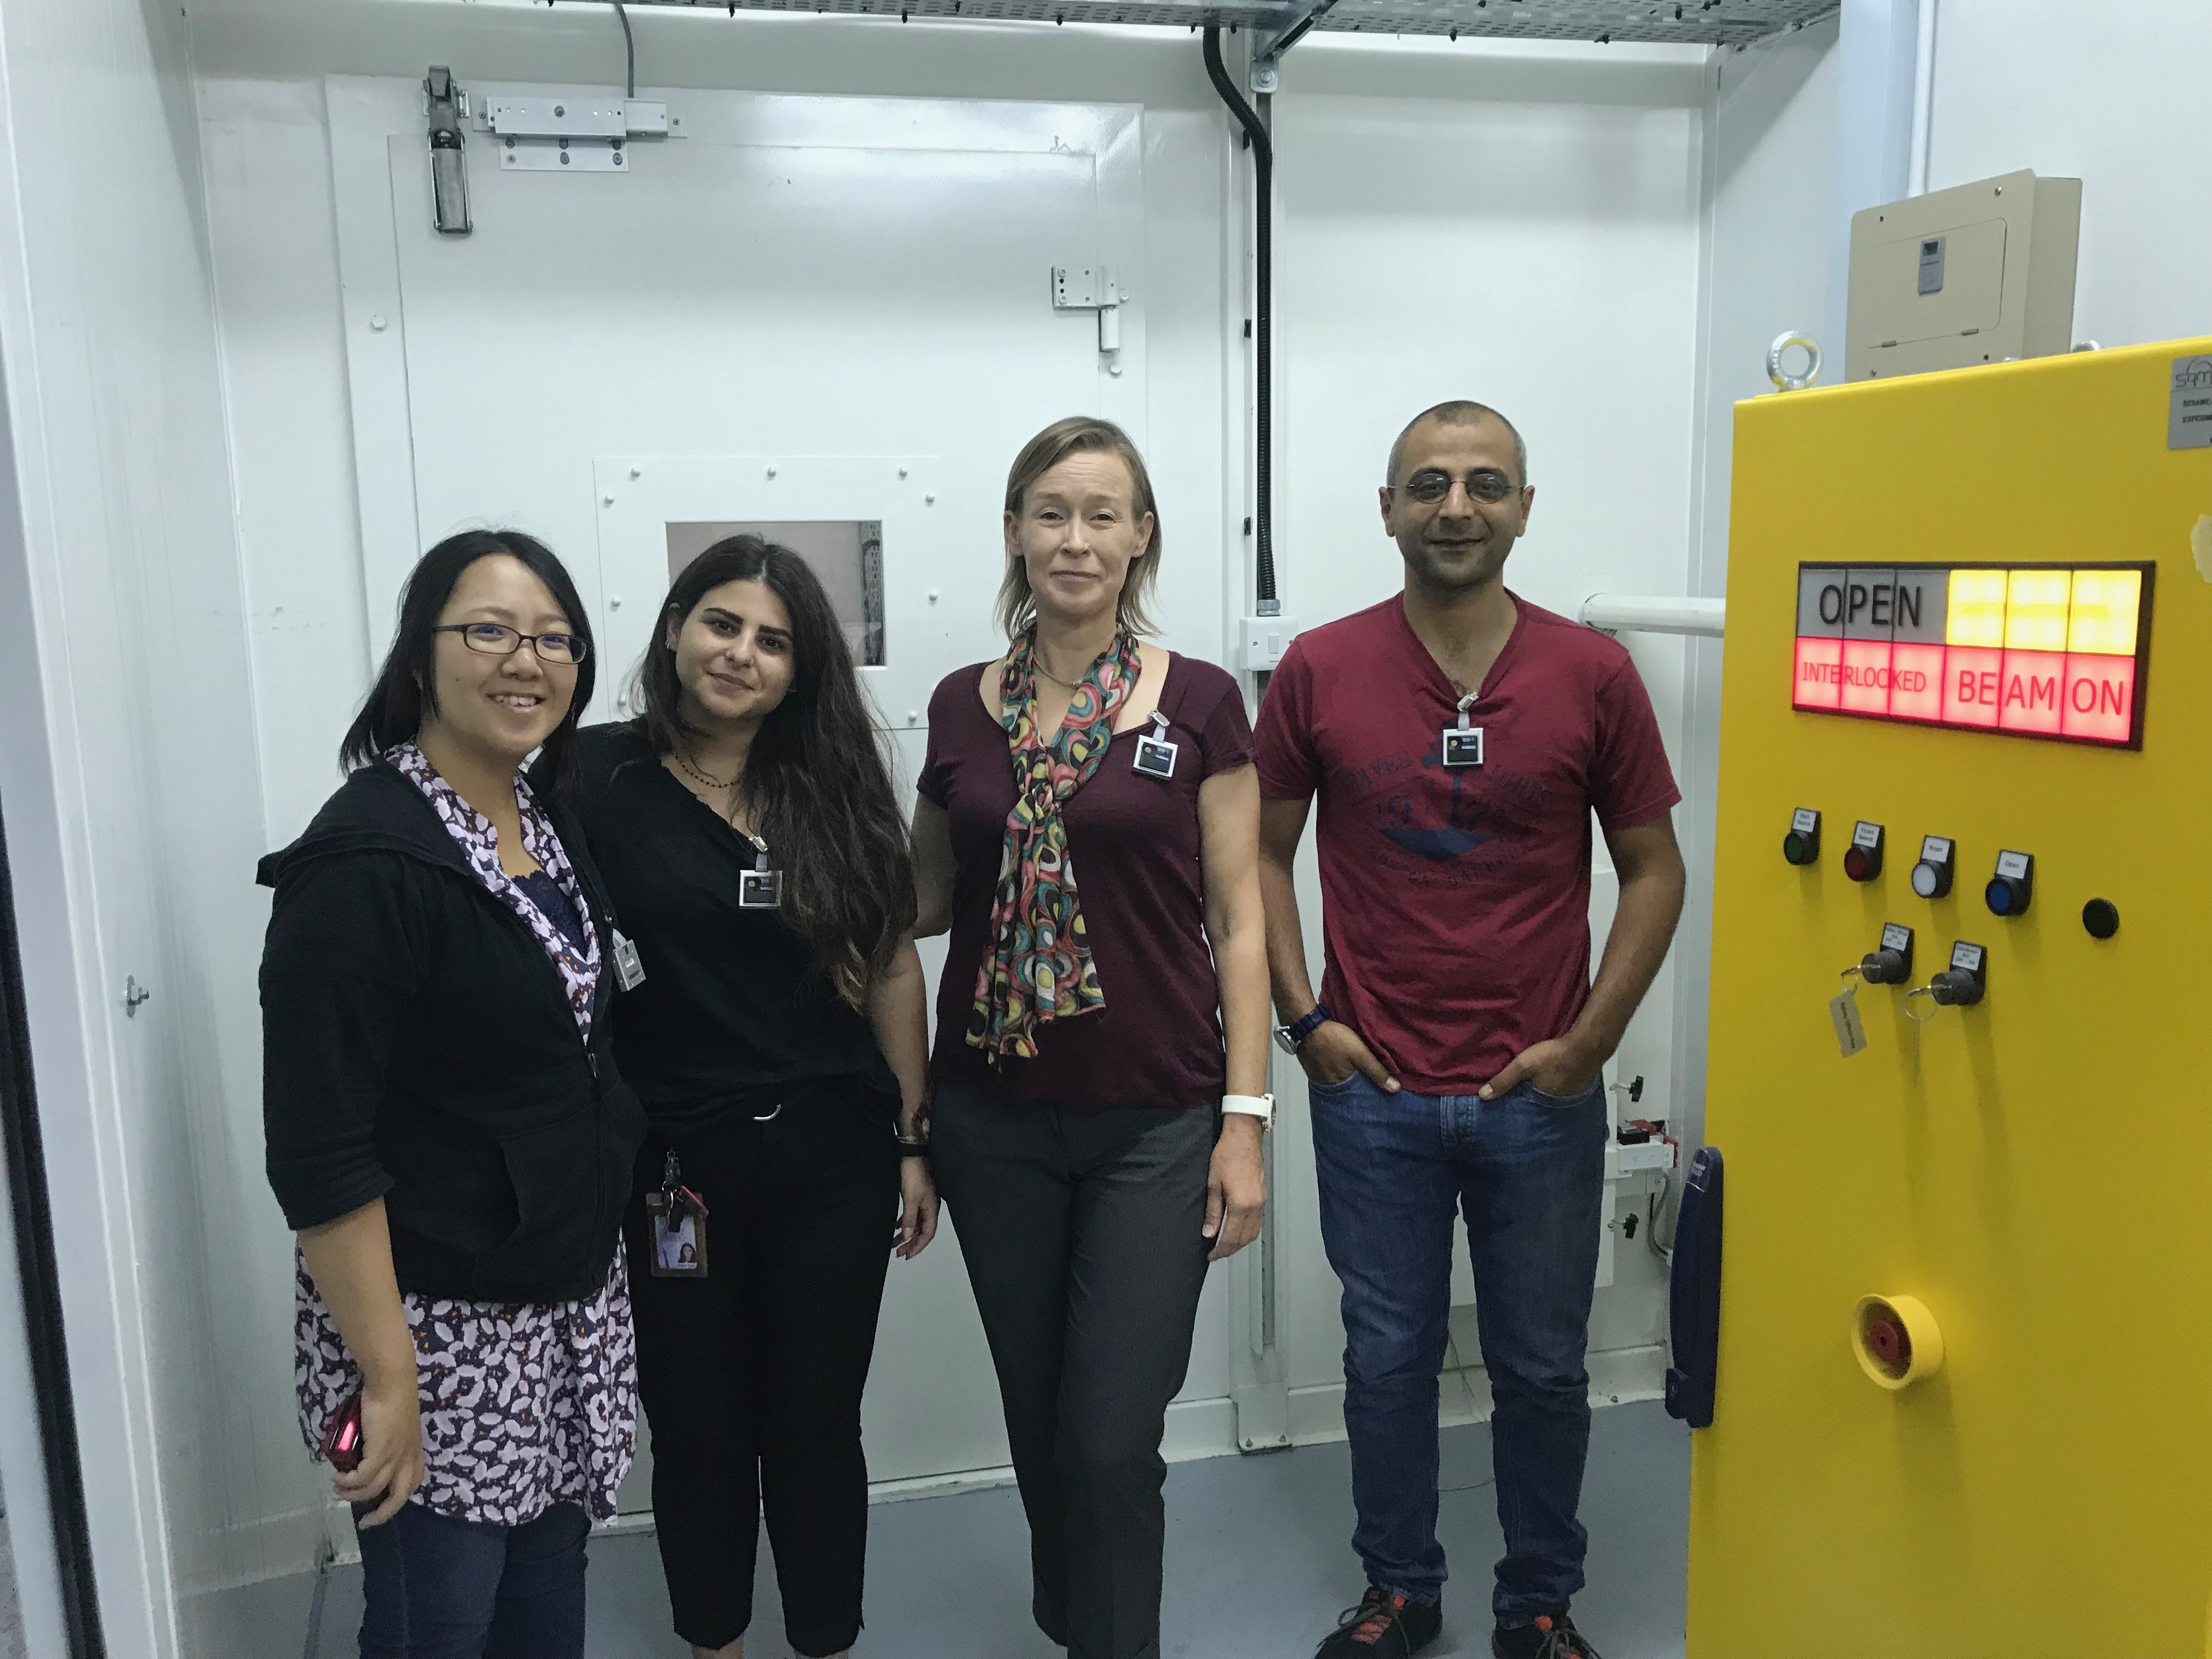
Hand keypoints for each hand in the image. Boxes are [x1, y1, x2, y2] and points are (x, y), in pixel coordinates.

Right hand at [338, 1374, 424, 1526]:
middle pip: (400, 1496)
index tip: (381, 1507)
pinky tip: (339, 1478)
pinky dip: (349, 1482)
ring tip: (338, 1488)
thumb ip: (387, 1439)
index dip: (398, 1499)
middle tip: (364, 1522)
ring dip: (353, 1494)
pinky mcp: (380, 1451)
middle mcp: (408, 1456)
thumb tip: (366, 1451)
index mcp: (414, 1450)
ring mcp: (395, 1455)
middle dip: (382, 1514)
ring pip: (374, 1489)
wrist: (392, 1380)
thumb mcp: (395, 1424)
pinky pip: (363, 1477)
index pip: (413, 1481)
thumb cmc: (393, 1395)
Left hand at [894, 1158, 939, 1259]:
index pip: (928, 1234)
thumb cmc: (915, 1173)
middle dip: (911, 1243)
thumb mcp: (911, 1198)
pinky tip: (896, 1227)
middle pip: (922, 1231)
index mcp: (932, 1209)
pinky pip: (912, 1215)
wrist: (913, 1154)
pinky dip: (905, 1222)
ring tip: (895, 1243)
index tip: (908, 1256)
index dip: (918, 1246)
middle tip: (899, 1253)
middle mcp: (930, 1208)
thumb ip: (910, 1218)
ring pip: (916, 1224)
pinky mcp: (917, 1196)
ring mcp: (924, 1202)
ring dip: (906, 1234)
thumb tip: (909, 1236)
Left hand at [1203, 1116, 1266, 1261]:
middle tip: (1217, 1253)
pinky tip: (1237, 1230)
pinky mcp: (1263, 1196)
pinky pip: (1257, 1222)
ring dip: (1240, 1242)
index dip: (1220, 1250)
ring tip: (1226, 1244)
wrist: (1244, 1137)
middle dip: (1231, 1249)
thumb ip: (1213, 1211)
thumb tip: (1209, 1232)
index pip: (1231, 1237)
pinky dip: (1248, 1231)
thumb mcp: (1213, 1184)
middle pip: (1245, 1238)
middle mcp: (1255, 1206)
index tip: (1211, 1255)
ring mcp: (1261, 1201)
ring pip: (1253, 1232)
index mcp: (1241, 1204)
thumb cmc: (1227, 1155)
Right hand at [1297, 1021, 1398, 1093]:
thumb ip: (1377, 1071)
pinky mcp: (1315, 1069)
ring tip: (1363, 1077)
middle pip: (1350, 1092)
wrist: (1306, 1025)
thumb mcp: (1360, 1053)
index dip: (1370, 1096)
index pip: (1359, 1098)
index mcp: (1342, 1087)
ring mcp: (1320, 1078)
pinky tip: (1346, 1068)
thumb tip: (1395, 1089)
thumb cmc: (1333, 1039)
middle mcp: (1330, 1087)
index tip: (1382, 1096)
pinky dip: (1340, 1074)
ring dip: (1350, 1081)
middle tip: (1374, 1087)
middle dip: (1361, 1090)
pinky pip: (1332, 1076)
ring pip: (1341, 1084)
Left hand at [1479, 1036, 1601, 1101]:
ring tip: (1533, 1092)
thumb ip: (1504, 1080)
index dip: (1516, 1110)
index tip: (1506, 1111)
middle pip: (1539, 1106)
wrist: (1586, 1046)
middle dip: (1529, 1104)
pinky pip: (1563, 1091)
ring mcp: (1569, 1096)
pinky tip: (1552, 1081)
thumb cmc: (1553, 1056)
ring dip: (1543, 1096)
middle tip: (1520, 1100)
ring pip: (1551, 1099)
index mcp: (1542, 1102)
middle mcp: (1556, 1104)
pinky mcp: (1578, 1087)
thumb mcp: (1523, 1066)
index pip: (1525, 1112)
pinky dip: (1556, 1088)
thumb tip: (1484, 1096)